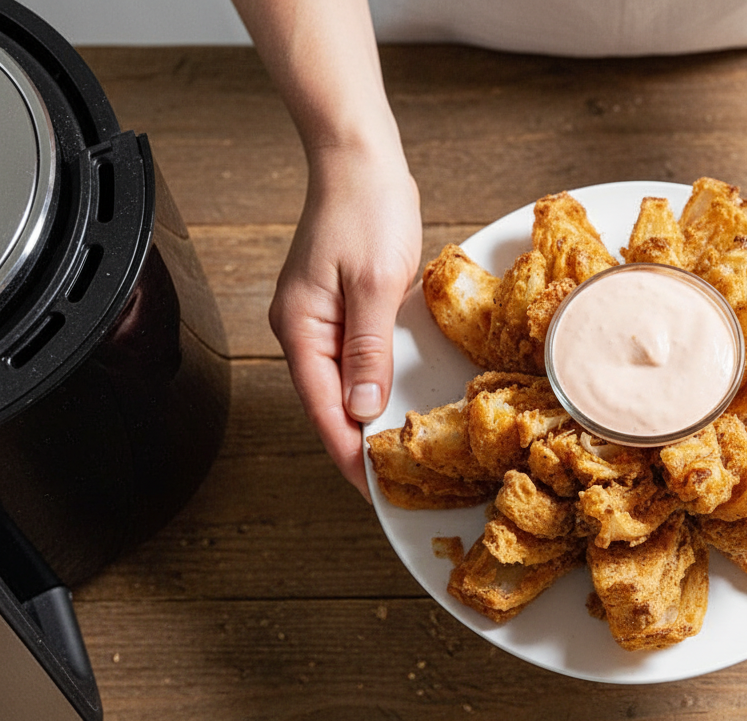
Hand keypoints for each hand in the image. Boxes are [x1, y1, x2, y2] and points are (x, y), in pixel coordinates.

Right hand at [269, 144, 421, 497]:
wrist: (361, 159)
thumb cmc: (366, 209)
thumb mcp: (372, 283)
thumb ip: (367, 350)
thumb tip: (363, 410)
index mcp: (300, 329)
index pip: (323, 409)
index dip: (349, 453)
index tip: (375, 489)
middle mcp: (304, 331)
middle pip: (329, 405)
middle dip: (358, 446)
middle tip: (397, 485)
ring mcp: (322, 321)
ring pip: (343, 386)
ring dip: (367, 420)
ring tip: (400, 458)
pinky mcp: (344, 310)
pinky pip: (357, 362)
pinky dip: (375, 387)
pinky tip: (397, 405)